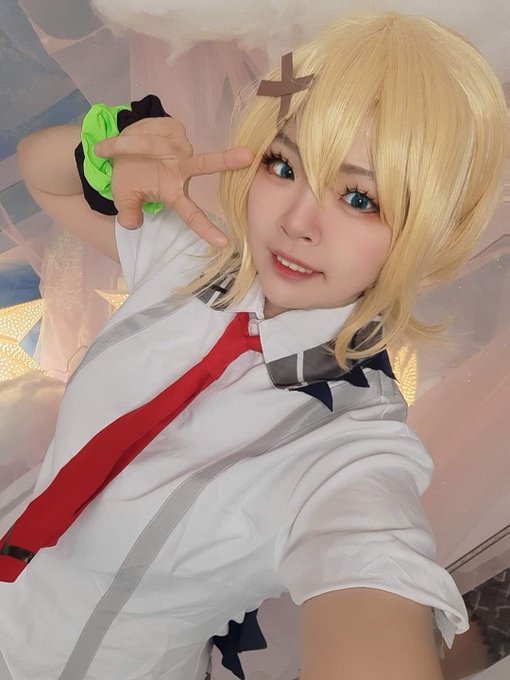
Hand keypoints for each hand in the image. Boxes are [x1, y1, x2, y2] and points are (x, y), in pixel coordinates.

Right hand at [94, 117, 253, 246]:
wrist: (117, 149)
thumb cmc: (129, 179)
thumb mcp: (124, 197)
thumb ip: (129, 211)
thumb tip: (130, 224)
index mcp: (173, 193)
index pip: (192, 214)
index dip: (206, 228)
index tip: (223, 243)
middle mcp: (182, 169)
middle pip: (205, 165)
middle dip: (226, 160)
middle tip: (248, 157)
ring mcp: (180, 147)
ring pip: (153, 144)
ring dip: (126, 147)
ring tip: (106, 150)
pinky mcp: (174, 129)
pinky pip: (148, 130)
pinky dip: (127, 136)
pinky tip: (125, 139)